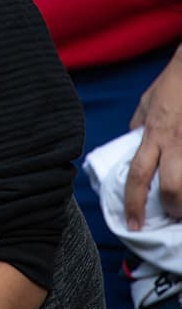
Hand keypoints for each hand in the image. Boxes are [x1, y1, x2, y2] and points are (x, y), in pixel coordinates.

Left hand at [126, 45, 181, 226]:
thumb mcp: (146, 104)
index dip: (134, 203)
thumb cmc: (172, 84)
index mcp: (154, 135)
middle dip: (173, 208)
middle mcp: (175, 142)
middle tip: (173, 214)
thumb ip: (139, 127)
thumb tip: (133, 143)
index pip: (138, 176)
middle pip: (172, 187)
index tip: (132, 224)